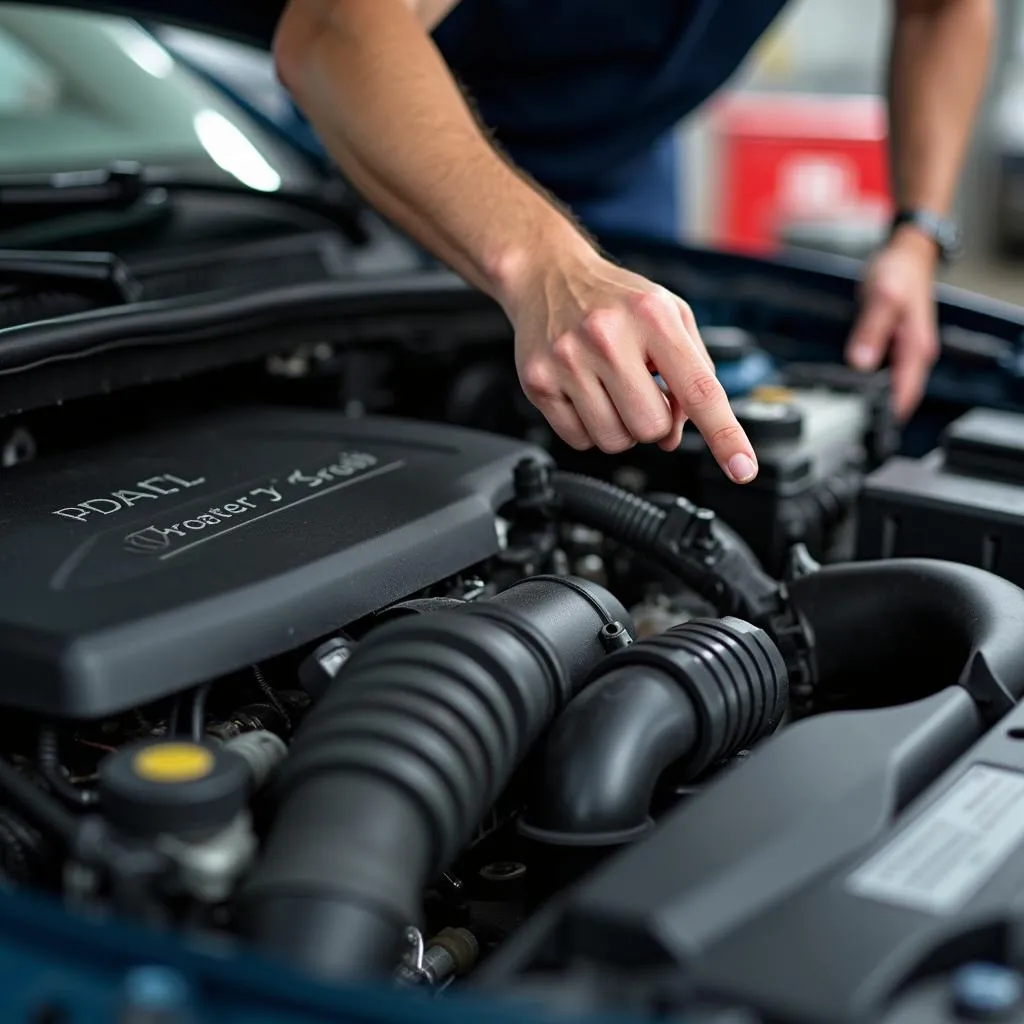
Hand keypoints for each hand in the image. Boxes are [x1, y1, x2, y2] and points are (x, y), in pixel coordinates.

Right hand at [502, 245, 758, 484]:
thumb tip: (678, 433)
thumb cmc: (614, 299)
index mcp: (652, 316)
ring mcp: (568, 361)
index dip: (724, 434)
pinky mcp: (538, 383)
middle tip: (640, 391)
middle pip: (651, 428)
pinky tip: (586, 395)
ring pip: (615, 441)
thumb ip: (691, 372)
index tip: (742, 468)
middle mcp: (607, 336)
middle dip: (653, 421)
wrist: (546, 274)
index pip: (699, 389)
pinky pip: (579, 441)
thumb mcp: (669, 315)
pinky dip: (589, 428)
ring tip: (612, 391)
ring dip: (621, 427)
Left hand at [845, 228, 940, 419]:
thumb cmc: (898, 271)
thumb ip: (870, 332)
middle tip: (848, 427)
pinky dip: (868, 382)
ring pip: (890, 385)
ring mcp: (904, 350)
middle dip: (877, 413)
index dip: (887, 416)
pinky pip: (883, 371)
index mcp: (916, 348)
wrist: (905, 253)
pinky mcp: (893, 344)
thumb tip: (860, 363)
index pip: (905, 395)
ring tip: (845, 413)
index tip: (865, 430)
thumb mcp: (882, 298)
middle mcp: (914, 354)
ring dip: (871, 398)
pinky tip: (850, 387)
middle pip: (898, 395)